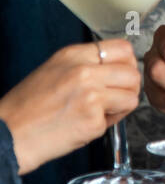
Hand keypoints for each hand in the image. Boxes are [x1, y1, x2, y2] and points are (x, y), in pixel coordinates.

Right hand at [0, 40, 140, 174]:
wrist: (8, 135)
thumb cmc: (26, 108)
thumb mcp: (54, 70)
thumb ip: (85, 65)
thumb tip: (117, 68)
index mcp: (73, 55)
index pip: (123, 48)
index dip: (127, 64)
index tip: (122, 75)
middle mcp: (84, 70)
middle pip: (132, 72)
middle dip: (129, 88)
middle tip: (116, 98)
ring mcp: (90, 95)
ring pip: (131, 96)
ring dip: (121, 107)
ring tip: (100, 113)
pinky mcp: (92, 120)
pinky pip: (116, 120)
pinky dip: (106, 125)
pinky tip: (86, 126)